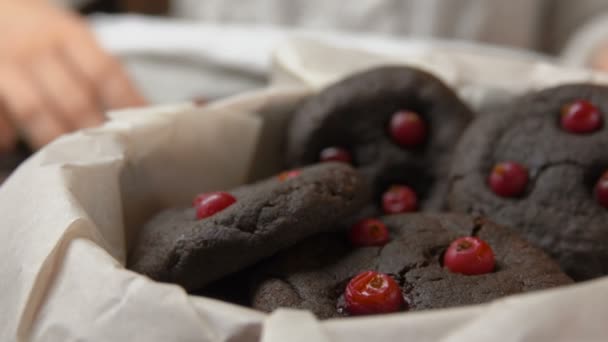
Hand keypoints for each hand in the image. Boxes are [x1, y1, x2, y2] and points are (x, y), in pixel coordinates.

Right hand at [0, 0, 145, 150]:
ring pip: (36, 111)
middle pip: (73, 98)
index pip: (105, 72)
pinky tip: (15, 145)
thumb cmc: (42, 34)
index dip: (126, 103)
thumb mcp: (75, 39)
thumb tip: (140, 109)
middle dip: (93, 131)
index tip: (142, 129)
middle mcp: (39, 48)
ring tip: (70, 156)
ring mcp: (9, 64)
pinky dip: (6, 133)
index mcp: (71, 36)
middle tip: (108, 153)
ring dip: (55, 137)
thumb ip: (101, 71)